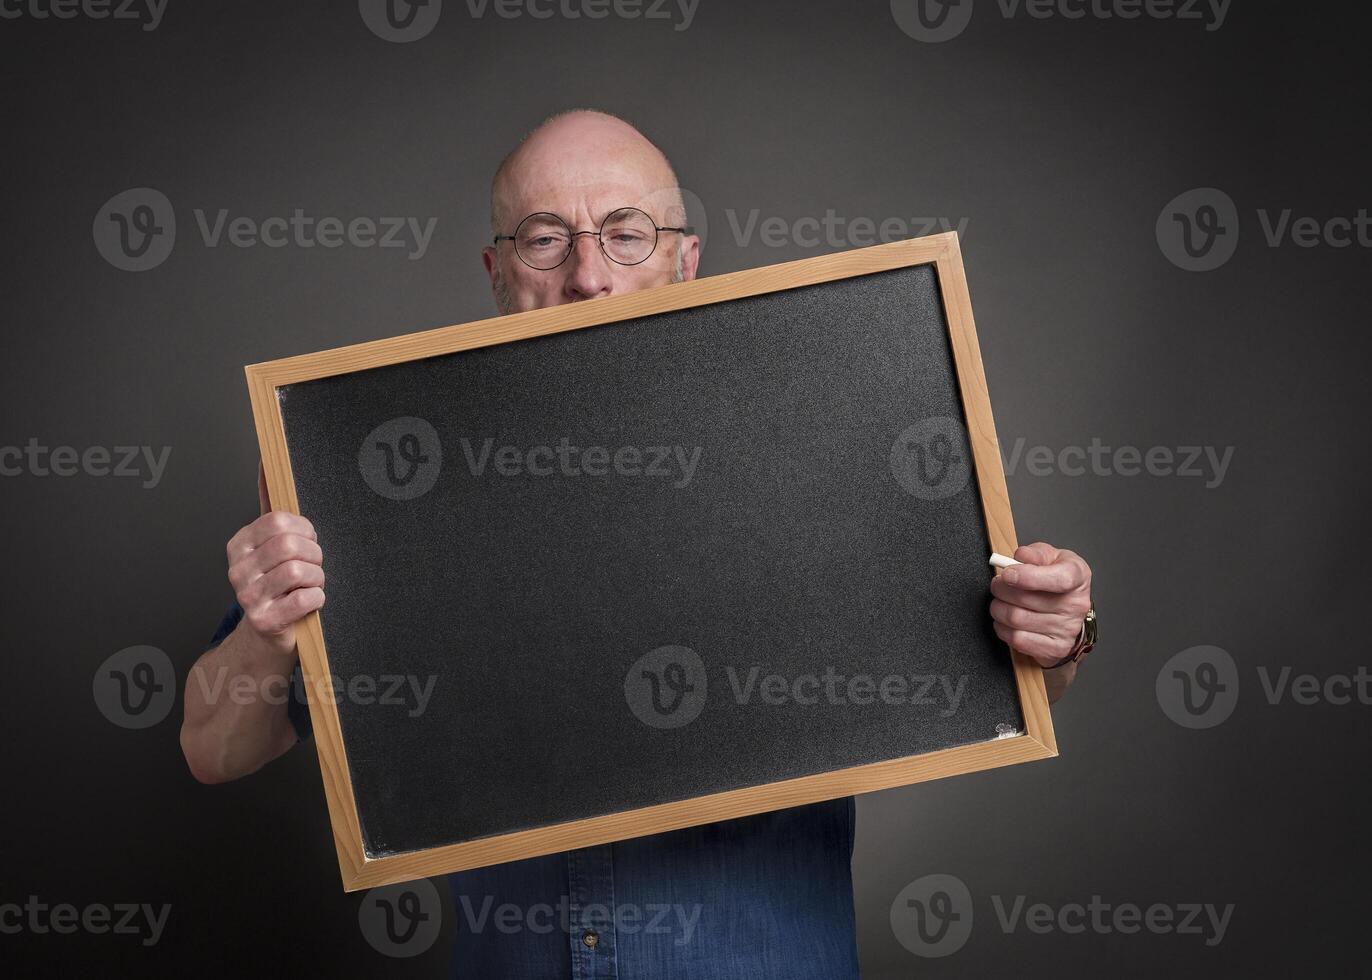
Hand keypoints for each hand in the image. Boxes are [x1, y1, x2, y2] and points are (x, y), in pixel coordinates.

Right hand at [224, 462, 325, 659]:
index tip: (308, 541)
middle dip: (314, 554)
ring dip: (317, 577)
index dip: (304, 530)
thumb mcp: (270, 544)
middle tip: (314, 564)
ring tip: (311, 583)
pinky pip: (305, 598)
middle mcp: (237, 570)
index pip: (278, 521)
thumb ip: (270, 505)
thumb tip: (267, 462)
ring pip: (299, 571)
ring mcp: (247, 597)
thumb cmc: (276, 583)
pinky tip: (309, 600)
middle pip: (290, 545)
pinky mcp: (264, 621)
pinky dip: (317, 598)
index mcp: (239, 545)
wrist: (266, 634)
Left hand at [988, 542, 1091, 668]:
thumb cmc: (1055, 580)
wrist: (1067, 611)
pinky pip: (1018, 639)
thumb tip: (1022, 556)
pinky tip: (1006, 621)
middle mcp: (1076, 604)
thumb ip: (1036, 553)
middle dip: (1001, 589)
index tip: (1008, 574)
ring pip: (1017, 619)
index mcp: (1077, 576)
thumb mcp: (1050, 557)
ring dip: (998, 609)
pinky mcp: (1056, 648)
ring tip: (1000, 602)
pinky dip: (1003, 628)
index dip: (1028, 576)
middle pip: (1026, 599)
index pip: (1058, 579)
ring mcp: (1067, 629)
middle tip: (998, 584)